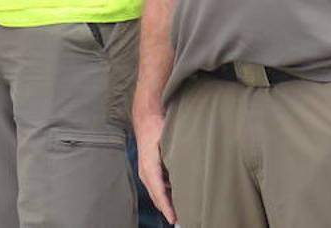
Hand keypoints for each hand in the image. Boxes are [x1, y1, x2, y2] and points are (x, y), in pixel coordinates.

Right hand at [133, 109, 176, 223]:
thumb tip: (185, 175)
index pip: (158, 193)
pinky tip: (175, 193)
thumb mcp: (167, 141)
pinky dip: (164, 192)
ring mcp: (145, 168)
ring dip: (166, 201)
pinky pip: (156, 184)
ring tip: (179, 210)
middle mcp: (145, 171)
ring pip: (156, 191)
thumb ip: (175, 158)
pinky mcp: (148, 165)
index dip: (166, 208)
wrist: (146, 113)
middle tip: (180, 219)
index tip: (174, 219)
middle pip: (156, 196)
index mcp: (149, 167)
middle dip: (167, 209)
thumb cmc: (157, 125)